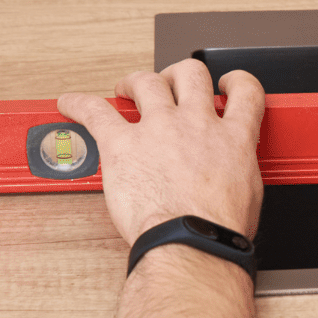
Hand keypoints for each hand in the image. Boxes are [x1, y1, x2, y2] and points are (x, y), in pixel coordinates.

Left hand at [58, 60, 264, 245]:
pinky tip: (70, 103)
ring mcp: (158, 129)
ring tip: (126, 89)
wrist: (191, 243)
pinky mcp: (122, 143)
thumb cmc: (217, 231)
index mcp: (233, 139)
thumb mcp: (247, 195)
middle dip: (177, 75)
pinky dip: (78, 104)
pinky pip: (95, 111)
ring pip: (147, 82)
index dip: (235, 82)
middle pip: (189, 75)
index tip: (226, 85)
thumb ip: (236, 173)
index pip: (244, 92)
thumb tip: (230, 177)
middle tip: (168, 85)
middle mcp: (196, 124)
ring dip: (135, 81)